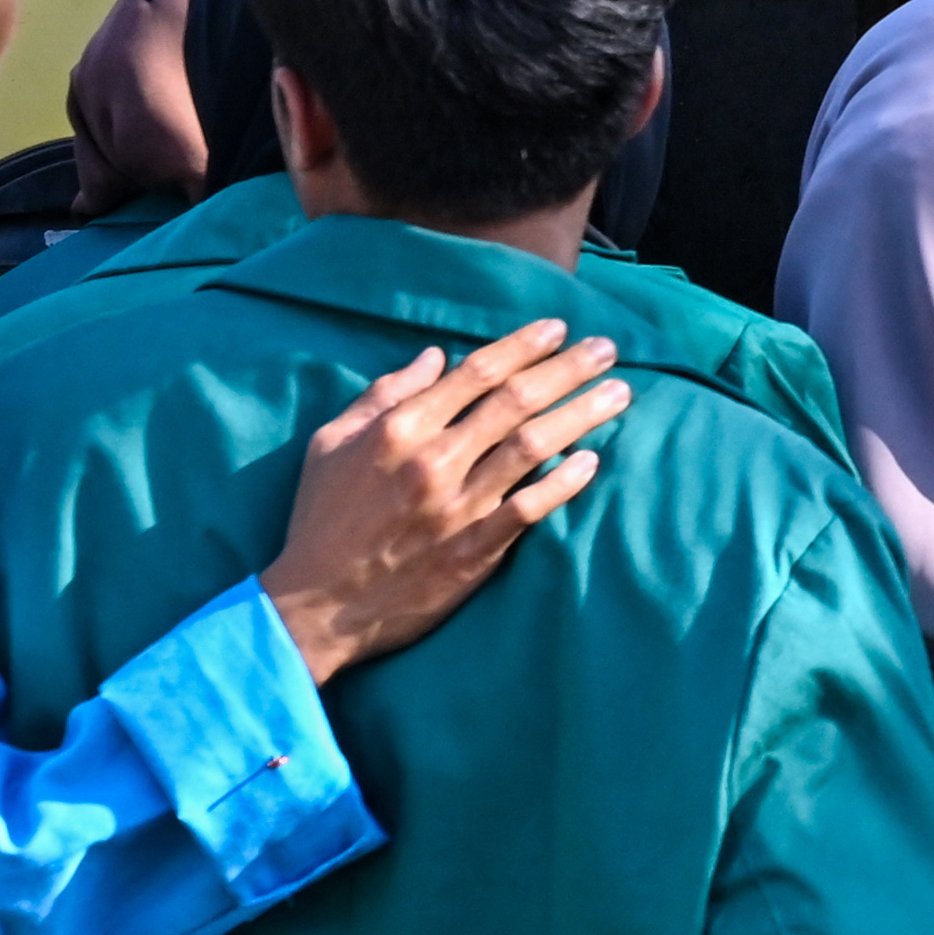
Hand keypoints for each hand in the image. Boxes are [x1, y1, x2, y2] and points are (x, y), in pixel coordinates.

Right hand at [264, 324, 630, 685]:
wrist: (314, 606)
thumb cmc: (321, 519)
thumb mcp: (329, 445)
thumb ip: (383, 394)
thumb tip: (435, 355)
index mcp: (398, 430)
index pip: (476, 373)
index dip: (523, 345)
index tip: (558, 328)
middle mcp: (433, 461)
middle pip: (516, 401)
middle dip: (568, 369)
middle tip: (607, 349)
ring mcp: (457, 506)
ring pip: (534, 446)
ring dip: (582, 414)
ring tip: (619, 392)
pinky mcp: (474, 550)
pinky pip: (531, 508)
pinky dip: (565, 481)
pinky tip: (592, 460)